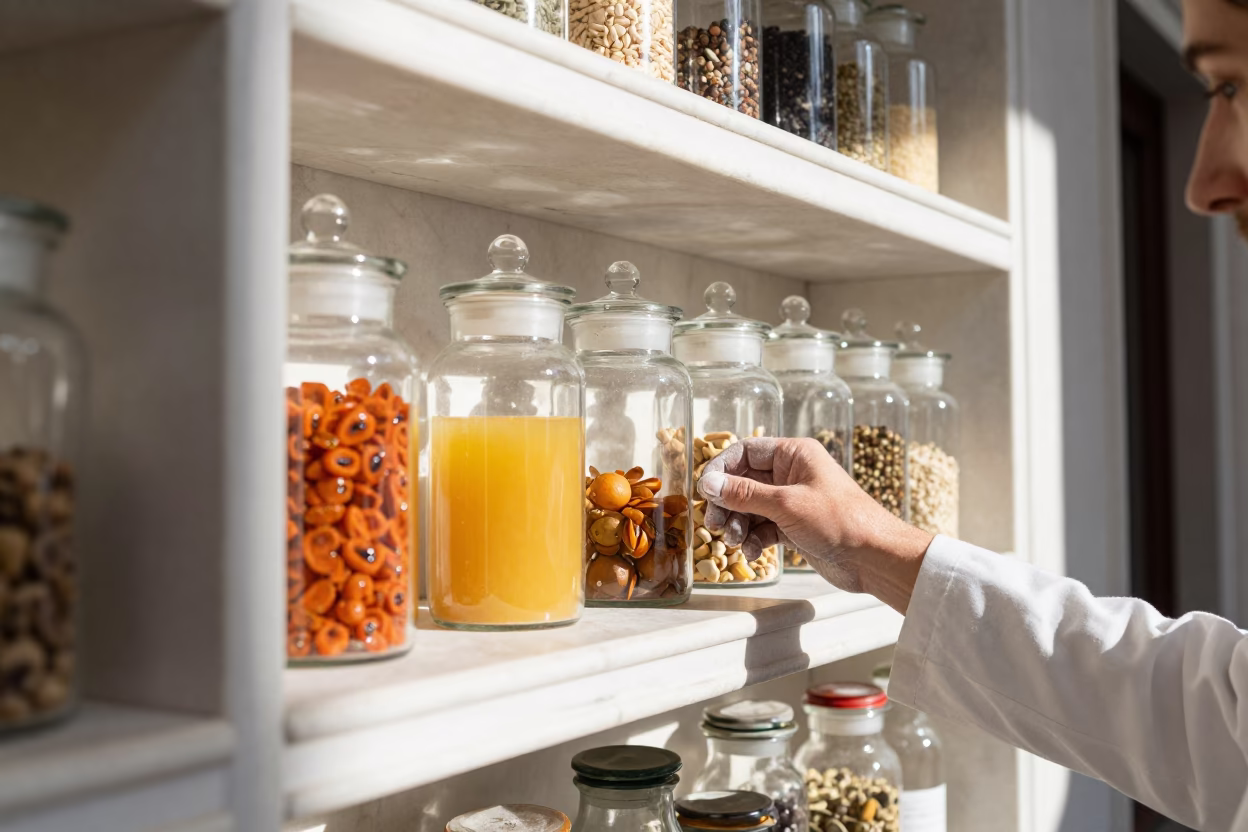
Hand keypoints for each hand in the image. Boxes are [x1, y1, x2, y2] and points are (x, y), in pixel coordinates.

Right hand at [697, 437, 932, 611]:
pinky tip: (753, 552)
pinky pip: (763, 528)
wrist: (874, 557)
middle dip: (728, 503)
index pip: (746, 451)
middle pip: (744, 482)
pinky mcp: (794, 527)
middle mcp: (792, 474)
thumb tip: (709, 483)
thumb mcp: (786, 504)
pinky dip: (754, 539)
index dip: (722, 469)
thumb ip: (744, 494)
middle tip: (715, 524)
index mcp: (794, 455)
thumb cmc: (840, 520)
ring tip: (735, 541)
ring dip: (739, 524)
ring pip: (751, 508)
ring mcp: (793, 502)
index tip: (705, 490)